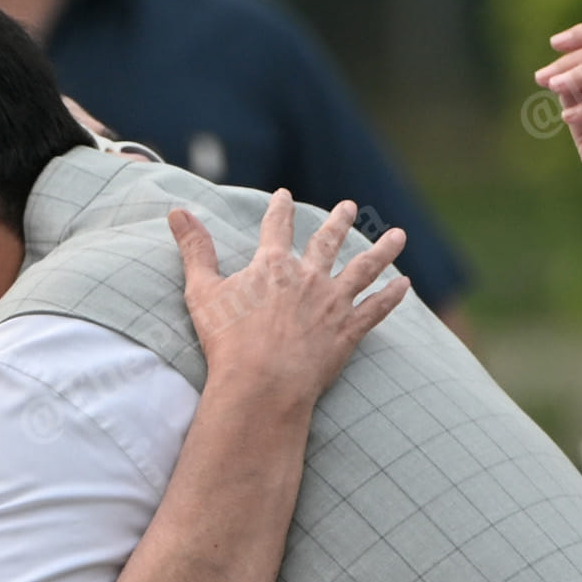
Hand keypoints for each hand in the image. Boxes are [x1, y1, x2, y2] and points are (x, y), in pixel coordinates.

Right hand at [170, 191, 409, 410]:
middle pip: (327, 241)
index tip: (285, 196)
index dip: (279, 209)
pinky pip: (376, 309)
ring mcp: (332, 303)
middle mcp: (308, 277)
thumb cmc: (227, 342)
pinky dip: (392, 296)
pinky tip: (405, 285)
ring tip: (398, 236)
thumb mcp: (202, 292)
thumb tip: (176, 212)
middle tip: (347, 206)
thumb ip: (194, 250)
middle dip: (337, 221)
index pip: (276, 227)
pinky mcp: (348, 331)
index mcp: (272, 265)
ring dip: (382, 250)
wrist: (261, 384)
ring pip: (364, 269)